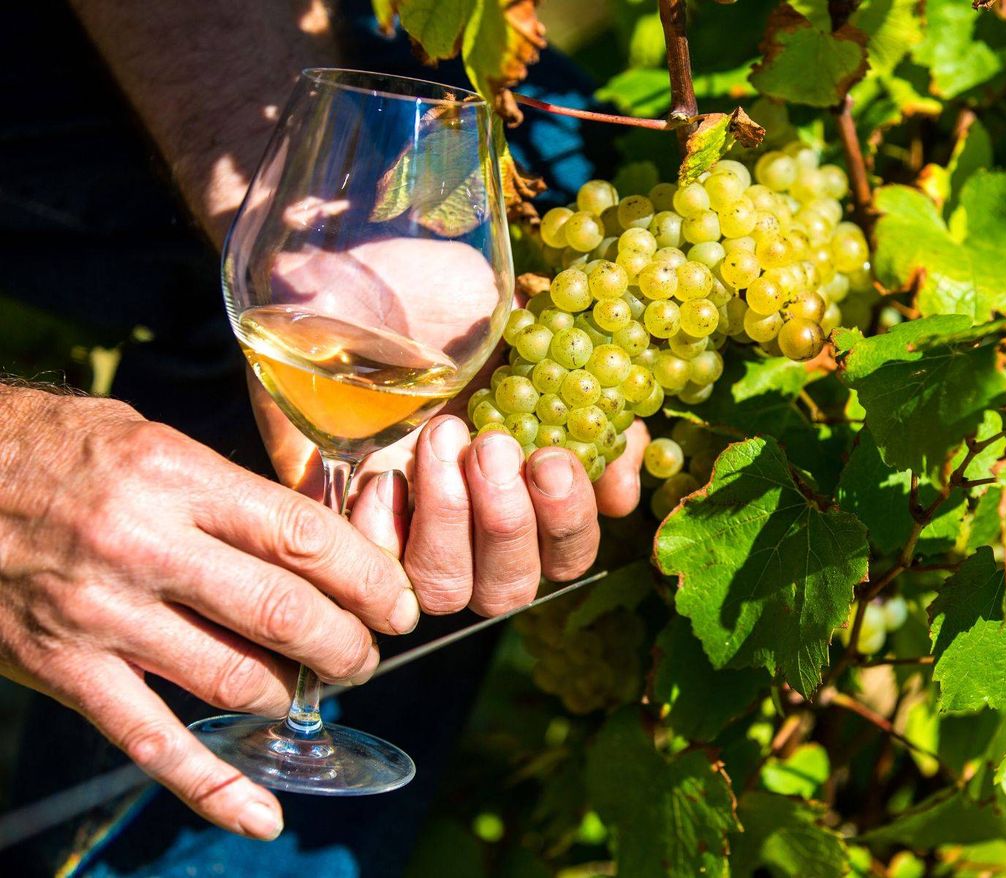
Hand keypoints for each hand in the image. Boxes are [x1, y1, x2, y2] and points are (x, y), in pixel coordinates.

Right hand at [0, 386, 418, 838]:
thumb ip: (228, 492)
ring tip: (320, 690)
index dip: (369, 579)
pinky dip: (211, 785)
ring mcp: (101, 614)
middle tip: (369, 653)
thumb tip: (311, 544)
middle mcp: (144, 546)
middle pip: (284, 613)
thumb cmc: (59, 447)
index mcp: (177, 478)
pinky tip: (260, 815)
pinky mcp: (63, 669)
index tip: (399, 604)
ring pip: (233, 679)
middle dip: (348, 646)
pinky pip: (150, 740)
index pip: (303, 538)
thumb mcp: (153, 441)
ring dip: (294, 696)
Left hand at [252, 237, 647, 614]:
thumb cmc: (451, 309)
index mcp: (528, 495)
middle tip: (494, 446)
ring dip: (450, 518)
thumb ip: (592, 412)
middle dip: (507, 523)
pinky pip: (375, 571)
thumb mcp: (533, 338)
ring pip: (448, 588)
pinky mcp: (352, 532)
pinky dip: (387, 525)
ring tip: (443, 437)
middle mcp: (474, 529)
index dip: (566, 520)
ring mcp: (412, 535)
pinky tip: (387, 470)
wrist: (357, 284)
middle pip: (510, 587)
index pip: (568, 552)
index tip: (550, 457)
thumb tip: (620, 494)